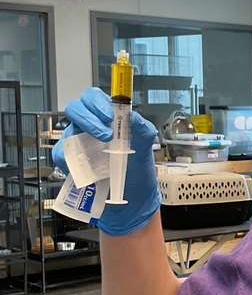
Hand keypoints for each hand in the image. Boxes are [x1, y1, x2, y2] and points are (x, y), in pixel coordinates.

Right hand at [52, 87, 160, 235]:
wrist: (132, 197)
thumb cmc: (136, 168)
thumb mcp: (146, 146)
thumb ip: (142, 128)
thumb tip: (132, 115)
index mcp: (105, 117)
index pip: (93, 97)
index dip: (97, 102)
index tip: (110, 116)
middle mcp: (88, 126)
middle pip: (75, 108)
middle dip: (89, 118)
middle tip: (106, 134)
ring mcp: (77, 143)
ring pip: (66, 130)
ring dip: (82, 137)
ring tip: (102, 152)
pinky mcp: (70, 161)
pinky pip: (61, 154)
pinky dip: (71, 158)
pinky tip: (86, 166)